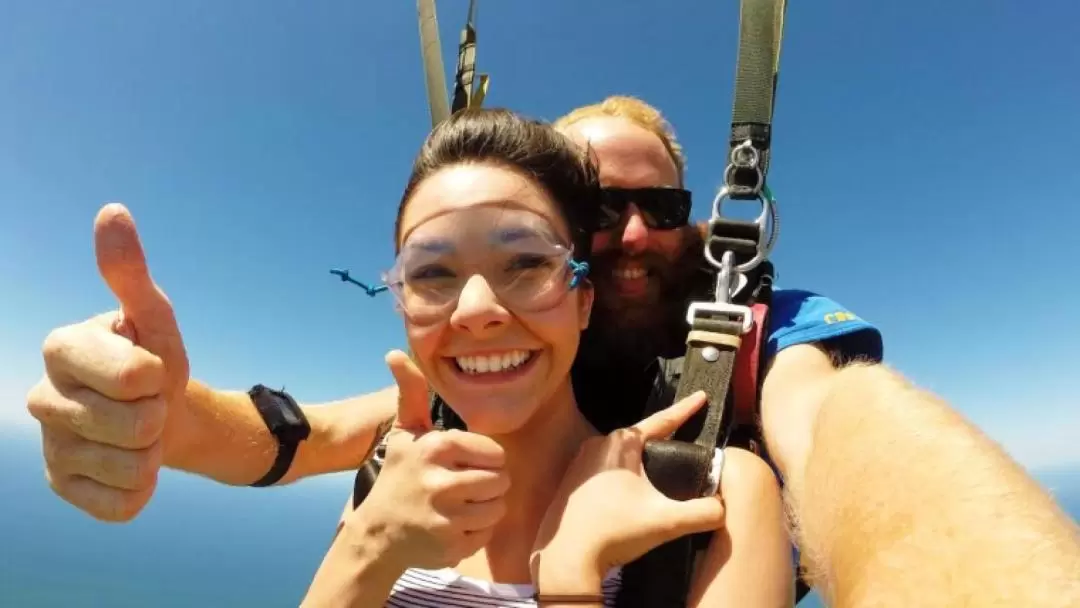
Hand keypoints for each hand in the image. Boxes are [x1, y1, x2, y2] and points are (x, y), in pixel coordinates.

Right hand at [25, 203, 190, 521]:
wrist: (160, 414)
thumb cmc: (153, 359)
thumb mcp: (154, 317)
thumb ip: (130, 272)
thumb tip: (112, 213)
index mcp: (59, 347)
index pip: (132, 376)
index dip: (156, 376)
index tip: (148, 368)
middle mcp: (40, 397)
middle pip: (135, 425)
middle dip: (158, 415)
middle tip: (147, 402)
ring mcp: (48, 446)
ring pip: (131, 467)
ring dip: (152, 452)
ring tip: (140, 432)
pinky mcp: (63, 487)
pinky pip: (121, 505)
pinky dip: (141, 489)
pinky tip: (131, 465)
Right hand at [342, 350, 509, 569]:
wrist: (377, 533)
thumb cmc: (400, 476)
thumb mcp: (404, 433)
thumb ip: (410, 393)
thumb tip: (394, 353)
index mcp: (437, 447)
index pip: (496, 453)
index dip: (486, 460)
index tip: (465, 464)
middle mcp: (441, 482)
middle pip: (501, 481)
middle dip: (489, 484)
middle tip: (466, 487)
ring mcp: (445, 517)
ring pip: (498, 508)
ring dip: (485, 508)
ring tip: (461, 505)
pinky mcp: (450, 546)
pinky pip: (486, 534)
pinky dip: (475, 532)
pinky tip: (453, 525)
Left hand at [531, 391, 725, 583]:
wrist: (567, 559)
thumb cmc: (613, 533)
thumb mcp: (667, 521)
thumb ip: (704, 512)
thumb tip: (724, 507)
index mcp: (620, 444)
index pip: (662, 421)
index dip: (685, 410)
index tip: (700, 396)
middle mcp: (597, 446)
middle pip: (641, 441)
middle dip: (663, 444)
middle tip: (684, 447)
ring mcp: (581, 464)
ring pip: (623, 458)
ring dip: (642, 466)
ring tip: (660, 479)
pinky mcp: (572, 483)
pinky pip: (606, 473)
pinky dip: (624, 480)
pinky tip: (632, 497)